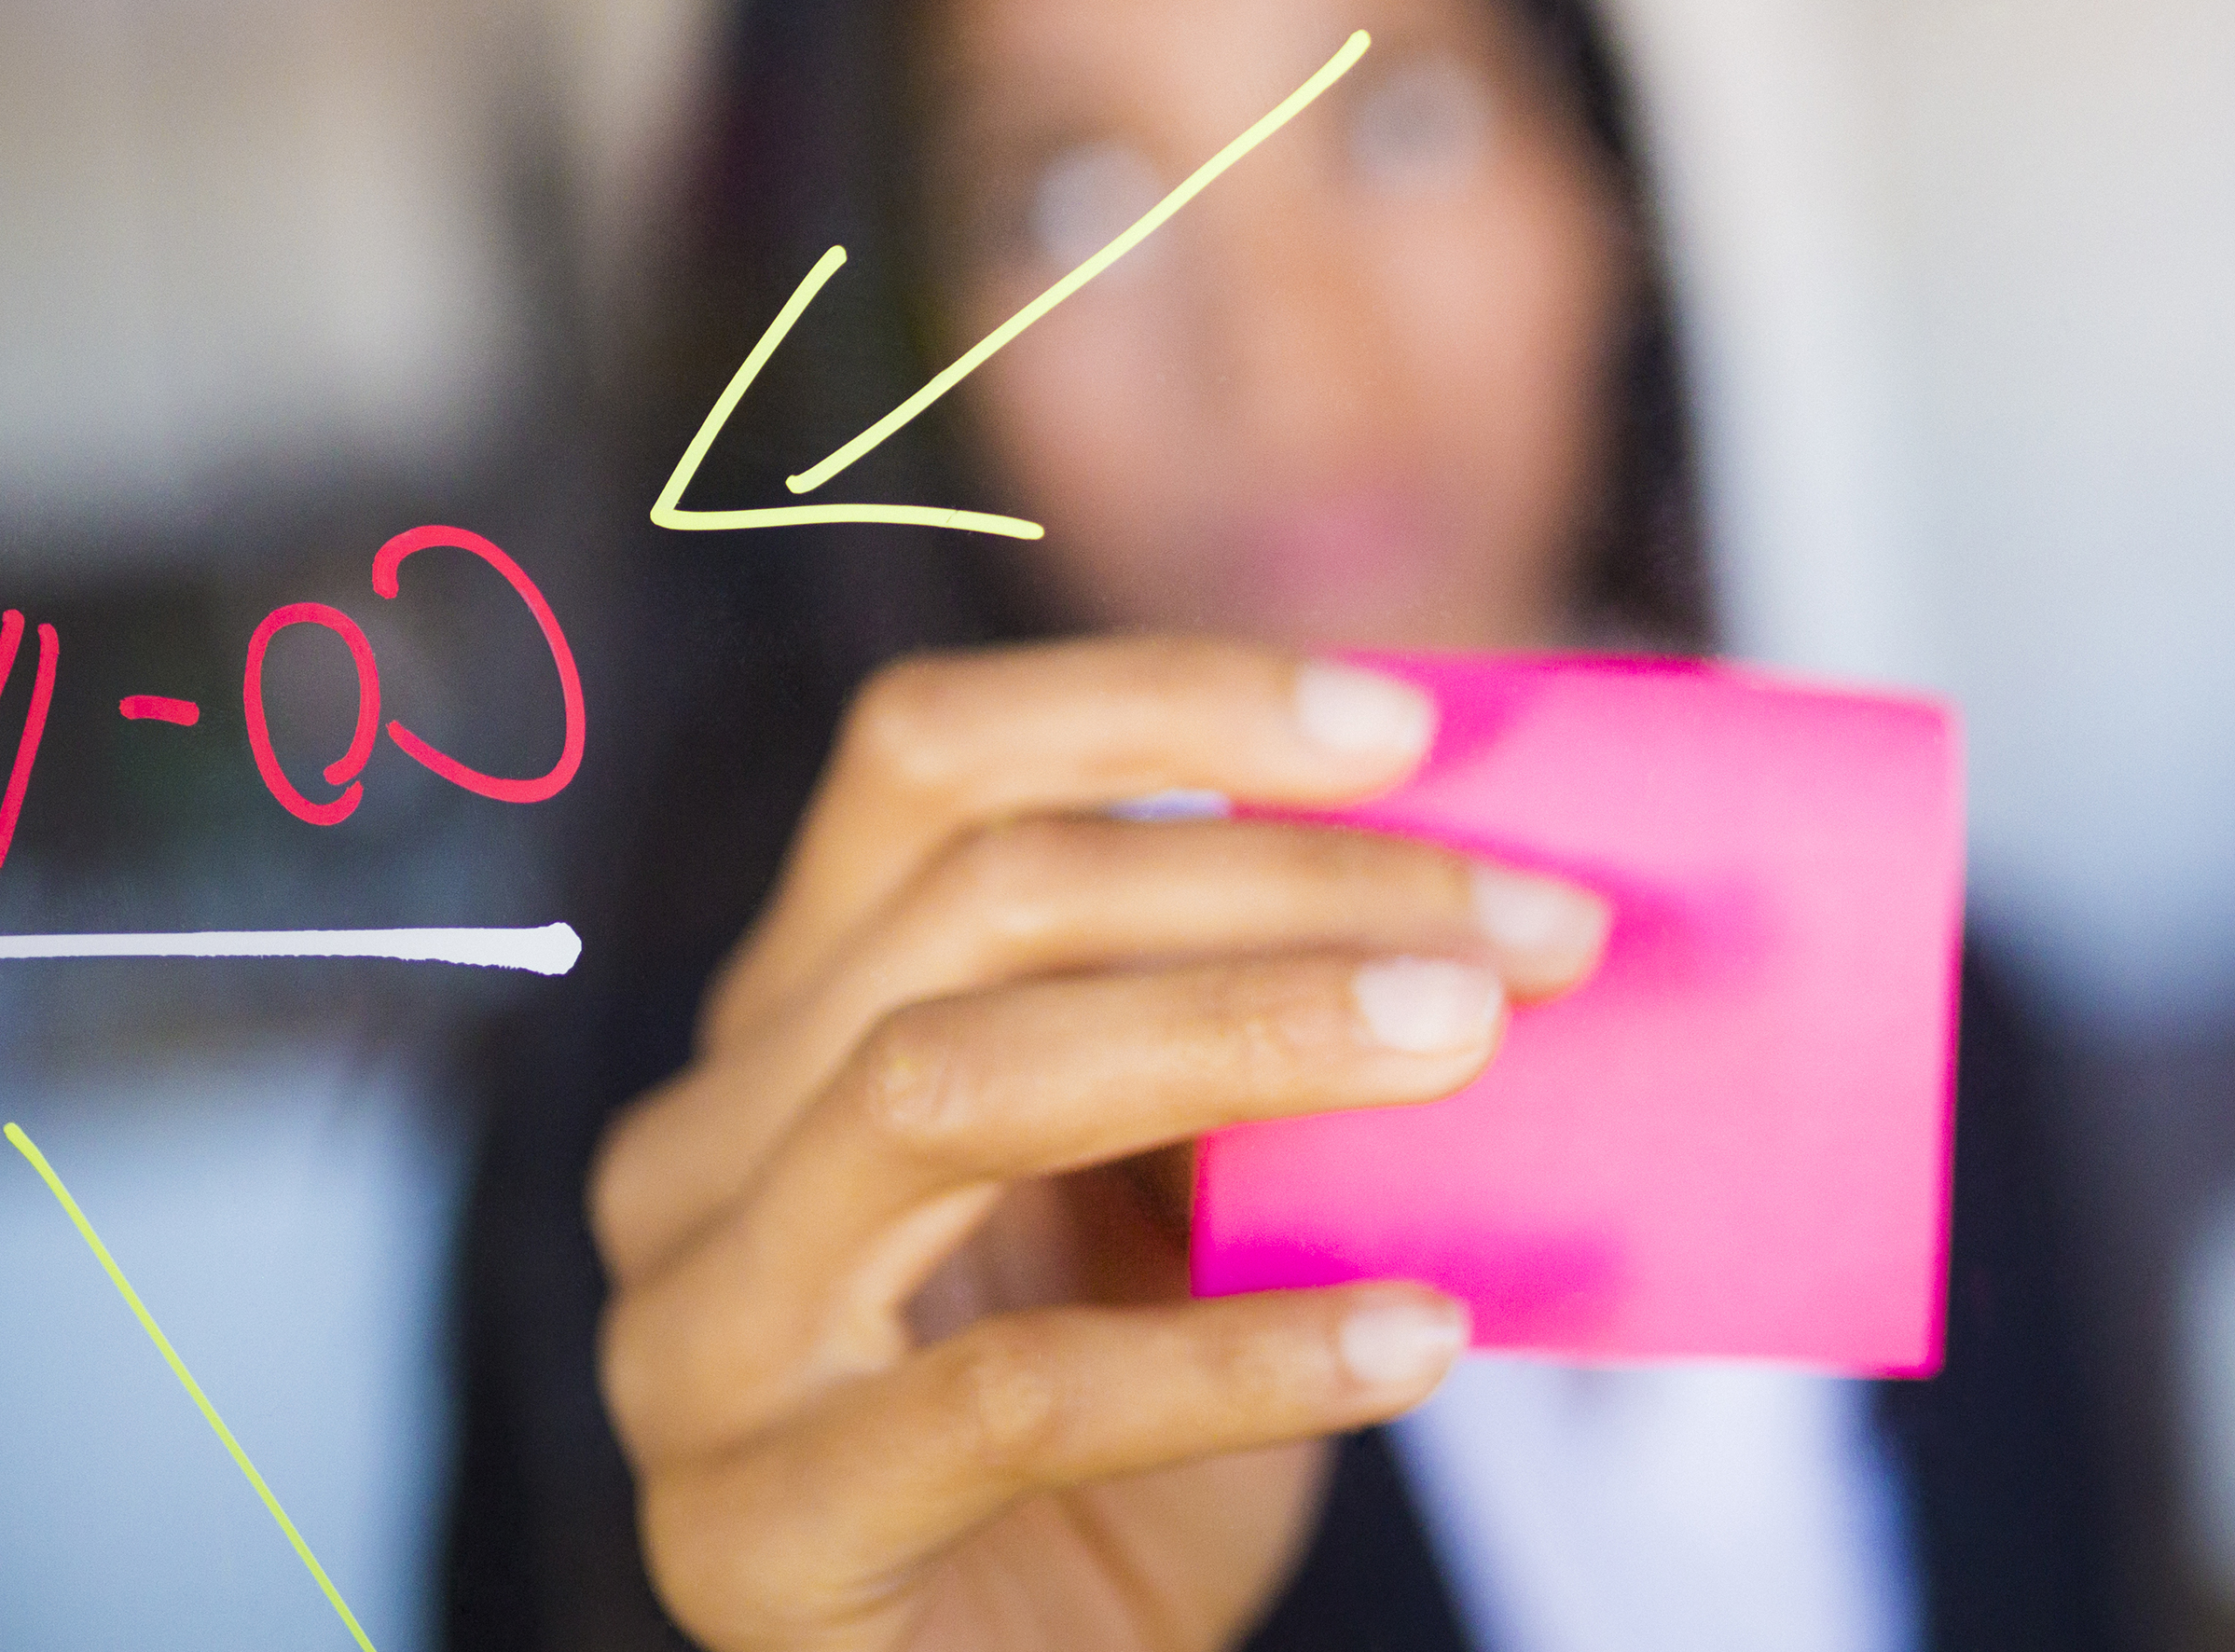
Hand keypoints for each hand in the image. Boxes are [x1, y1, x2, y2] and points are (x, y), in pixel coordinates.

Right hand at [590, 637, 1612, 1651]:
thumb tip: (1488, 873)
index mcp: (793, 1010)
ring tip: (1472, 1044)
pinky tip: (1419, 1334)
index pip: (927, 758)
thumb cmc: (1138, 1432)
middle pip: (977, 904)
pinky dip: (1242, 1351)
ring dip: (1246, 1034)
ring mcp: (697, 1339)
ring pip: (943, 1083)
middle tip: (1537, 927)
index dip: (1163, 700)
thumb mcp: (1193, 1190)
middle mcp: (704, 1143)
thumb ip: (1253, 1028)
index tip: (1412, 723)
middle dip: (1286, 881)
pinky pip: (1007, 1395)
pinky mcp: (752, 1533)